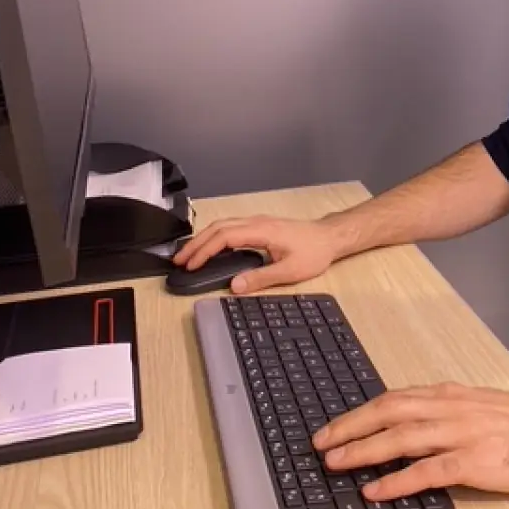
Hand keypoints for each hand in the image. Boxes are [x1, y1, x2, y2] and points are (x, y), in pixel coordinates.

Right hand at [171, 215, 339, 293]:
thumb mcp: (290, 270)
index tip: (190, 265)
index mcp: (262, 231)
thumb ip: (262, 278)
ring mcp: (257, 222)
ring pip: (223, 225)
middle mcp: (256, 222)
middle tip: (179, 261)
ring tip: (188, 255)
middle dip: (196, 243)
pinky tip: (209, 248)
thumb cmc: (313, 252)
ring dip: (203, 239)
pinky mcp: (259, 226)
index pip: (224, 237)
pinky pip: (230, 227)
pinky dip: (214, 236)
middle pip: (218, 227)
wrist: (329, 237)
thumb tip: (234, 286)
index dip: (204, 250)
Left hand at [312, 383, 508, 501]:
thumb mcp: (482, 410)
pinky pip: (428, 470)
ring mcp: (463, 433)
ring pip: (401, 437)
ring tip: (334, 463)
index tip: (332, 425)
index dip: (359, 412)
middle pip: (388, 412)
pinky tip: (375, 490)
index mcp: (451, 396)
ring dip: (363, 450)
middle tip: (318, 443)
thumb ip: (448, 416)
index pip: (393, 399)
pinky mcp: (477, 461)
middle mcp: (451, 408)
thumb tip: (413, 431)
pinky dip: (397, 479)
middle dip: (349, 427)